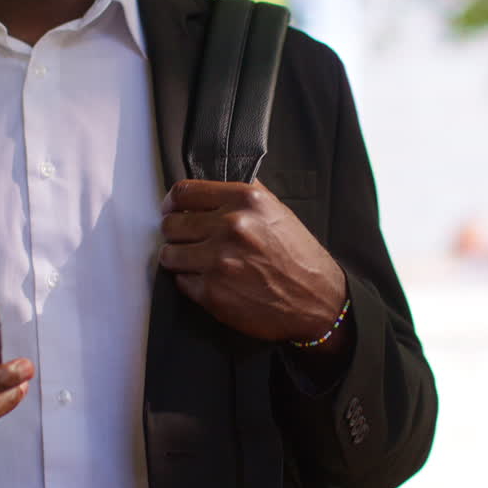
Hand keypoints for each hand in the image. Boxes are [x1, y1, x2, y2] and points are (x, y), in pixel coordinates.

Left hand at [158, 179, 346, 342]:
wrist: (317, 300)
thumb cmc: (299, 258)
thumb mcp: (277, 211)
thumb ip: (243, 196)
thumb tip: (211, 187)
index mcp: (246, 200)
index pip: (185, 192)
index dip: (172, 202)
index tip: (171, 209)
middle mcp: (231, 226)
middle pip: (171, 224)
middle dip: (176, 233)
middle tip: (186, 240)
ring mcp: (219, 260)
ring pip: (169, 254)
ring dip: (179, 258)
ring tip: (197, 262)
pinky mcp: (212, 292)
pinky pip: (181, 281)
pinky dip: (191, 282)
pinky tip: (211, 281)